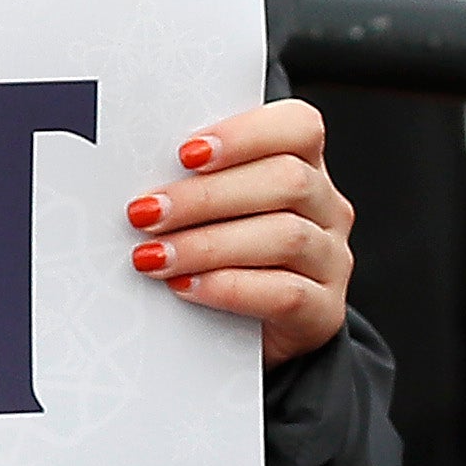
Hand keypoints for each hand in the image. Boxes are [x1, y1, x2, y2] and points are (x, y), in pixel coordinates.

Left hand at [131, 97, 350, 365]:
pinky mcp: (324, 312)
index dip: (246, 135)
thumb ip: (195, 184)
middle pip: (287, 181)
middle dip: (207, 197)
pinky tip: (186, 287)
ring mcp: (331, 260)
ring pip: (286, 236)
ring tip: (154, 256)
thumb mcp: (215, 213)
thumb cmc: (222, 259)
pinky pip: (285, 293)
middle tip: (146, 213)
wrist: (245, 337)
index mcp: (305, 166)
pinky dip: (229, 287)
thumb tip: (134, 174)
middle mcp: (326, 208)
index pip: (299, 127)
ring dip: (209, 244)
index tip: (186, 154)